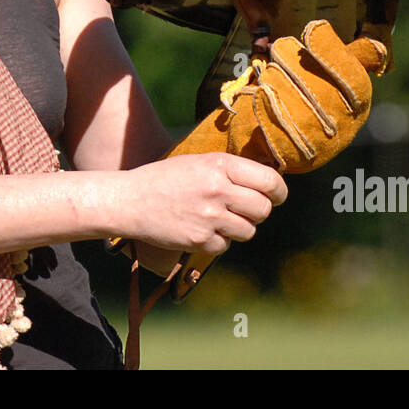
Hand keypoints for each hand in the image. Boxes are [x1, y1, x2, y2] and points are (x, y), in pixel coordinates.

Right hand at [113, 20, 385, 295]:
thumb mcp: (197, 162)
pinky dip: (216, 241)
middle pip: (263, 209)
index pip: (269, 181)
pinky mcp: (199, 240)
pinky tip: (199, 229)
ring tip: (216, 219)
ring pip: (247, 231)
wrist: (129, 201)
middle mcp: (218, 190)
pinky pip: (225, 246)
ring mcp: (209, 217)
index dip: (278, 191)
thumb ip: (229, 170)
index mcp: (219, 165)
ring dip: (237, 228)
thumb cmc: (164, 179)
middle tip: (243, 210)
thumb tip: (266, 183)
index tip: (277, 196)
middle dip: (257, 212)